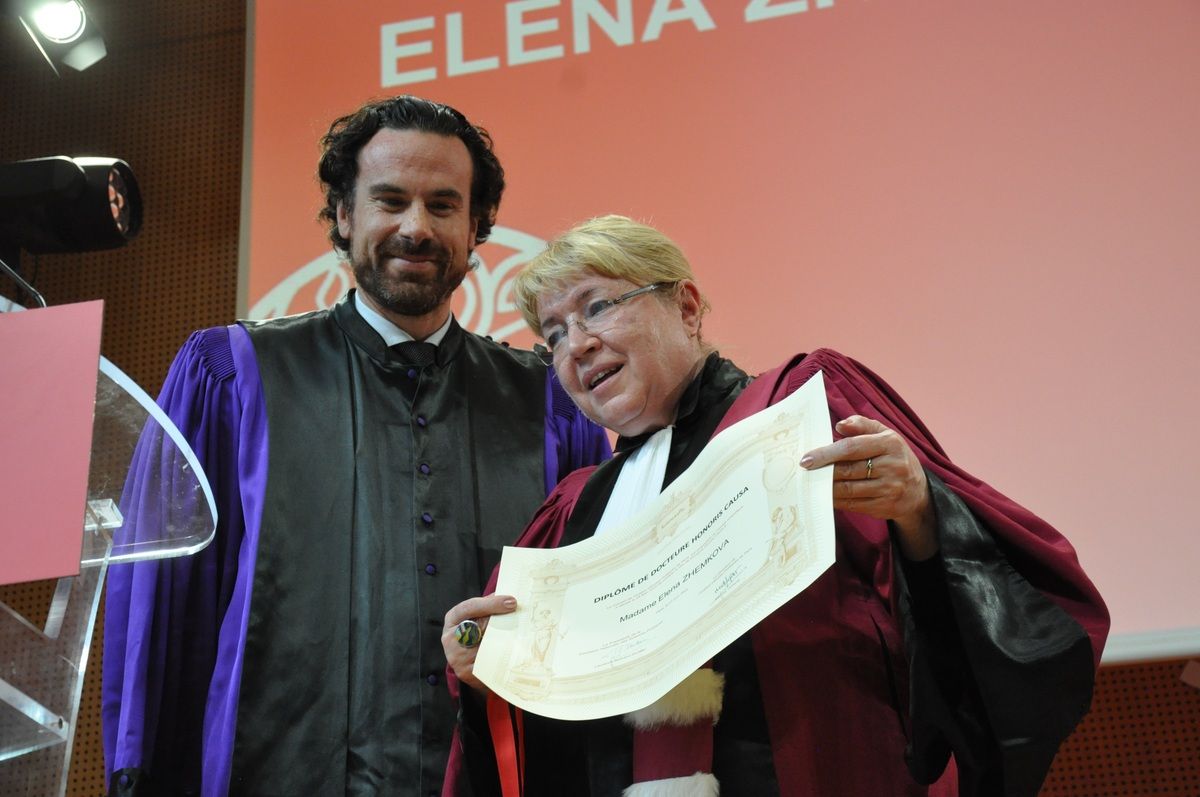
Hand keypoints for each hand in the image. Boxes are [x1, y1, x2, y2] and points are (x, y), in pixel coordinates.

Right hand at [441, 594, 516, 691]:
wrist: (471, 666)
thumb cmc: (475, 634)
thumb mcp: (477, 616)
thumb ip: (489, 604)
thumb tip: (509, 596)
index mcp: (453, 618)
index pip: (469, 607)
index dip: (491, 604)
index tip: (512, 602)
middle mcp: (450, 638)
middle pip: (477, 626)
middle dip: (500, 621)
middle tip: (520, 616)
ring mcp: (456, 657)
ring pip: (483, 646)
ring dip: (502, 640)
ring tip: (520, 634)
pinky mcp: (465, 673)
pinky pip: (486, 663)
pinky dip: (500, 657)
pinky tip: (512, 651)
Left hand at [800, 415, 937, 560]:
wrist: (918, 491)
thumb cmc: (893, 456)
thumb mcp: (884, 435)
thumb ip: (862, 425)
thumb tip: (840, 425)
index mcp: (890, 444)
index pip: (852, 447)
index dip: (827, 453)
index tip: (807, 458)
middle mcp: (893, 467)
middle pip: (848, 470)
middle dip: (823, 472)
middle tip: (804, 472)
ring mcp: (890, 489)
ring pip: (848, 490)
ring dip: (826, 487)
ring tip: (811, 483)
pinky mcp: (884, 507)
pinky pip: (853, 505)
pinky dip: (836, 500)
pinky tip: (825, 495)